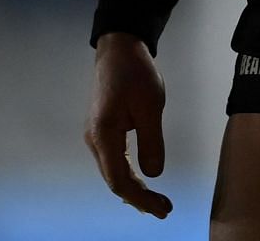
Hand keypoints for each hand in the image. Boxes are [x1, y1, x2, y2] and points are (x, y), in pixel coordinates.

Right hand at [84, 32, 173, 218]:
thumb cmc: (135, 73)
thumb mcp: (151, 106)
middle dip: (139, 198)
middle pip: (114, 180)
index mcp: (103, 134)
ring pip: (113, 172)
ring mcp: (96, 136)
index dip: (140, 198)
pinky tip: (142, 183)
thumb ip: (152, 141)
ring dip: (134, 189)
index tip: (162, 208)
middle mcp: (94, 140)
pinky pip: (114, 161)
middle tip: (165, 209)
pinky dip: (129, 175)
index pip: (119, 180)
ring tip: (157, 202)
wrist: (118, 50)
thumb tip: (154, 174)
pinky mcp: (103, 131)